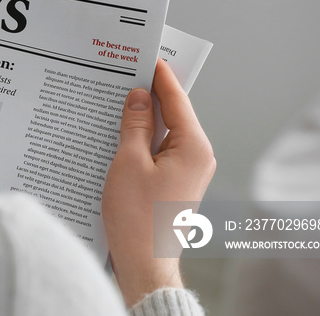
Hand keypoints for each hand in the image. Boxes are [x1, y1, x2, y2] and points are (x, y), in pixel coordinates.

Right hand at [102, 59, 214, 306]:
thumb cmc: (137, 217)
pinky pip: (161, 151)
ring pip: (166, 133)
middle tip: (127, 73)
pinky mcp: (175, 183)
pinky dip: (144, 140)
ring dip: (145, 119)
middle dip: (150, 95)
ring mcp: (188, 172)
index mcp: (194, 147)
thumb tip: (139, 97)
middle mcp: (198, 157)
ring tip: (121, 98)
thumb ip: (136, 125)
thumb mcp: (129, 162)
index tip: (147, 56)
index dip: (160, 76)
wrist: (144, 263)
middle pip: (174, 114)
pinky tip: (123, 133)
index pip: (177, 99)